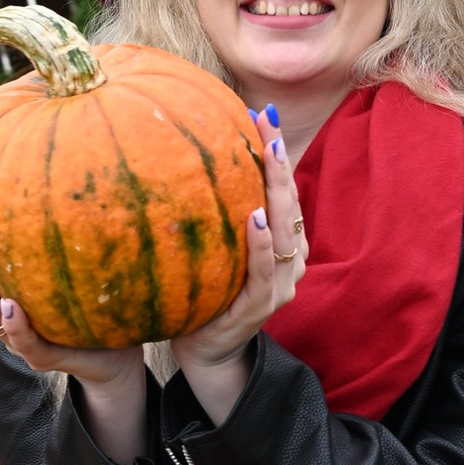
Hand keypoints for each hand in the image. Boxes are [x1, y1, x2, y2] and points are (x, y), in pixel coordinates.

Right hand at [0, 194, 146, 461]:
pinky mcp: (47, 358)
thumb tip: (40, 171)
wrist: (116, 356)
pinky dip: (18, 327)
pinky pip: (28, 345)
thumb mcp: (62, 262)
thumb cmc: (85, 304)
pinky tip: (13, 305)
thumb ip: (45, 232)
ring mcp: (21, 338)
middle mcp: (2, 314)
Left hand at [170, 112, 306, 420]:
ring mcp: (280, 282)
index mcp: (279, 241)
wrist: (204, 351)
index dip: (275, 151)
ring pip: (286, 229)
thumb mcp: (210, 246)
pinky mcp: (263, 306)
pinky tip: (254, 217)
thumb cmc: (204, 294)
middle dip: (279, 159)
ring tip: (269, 153)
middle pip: (289, 201)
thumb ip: (208, 210)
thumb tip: (173, 155)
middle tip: (267, 120)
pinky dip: (262, 243)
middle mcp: (288, 258)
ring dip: (278, 190)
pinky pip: (265, 270)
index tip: (262, 112)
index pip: (282, 188)